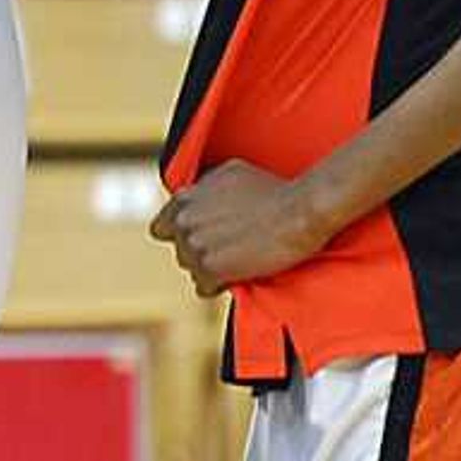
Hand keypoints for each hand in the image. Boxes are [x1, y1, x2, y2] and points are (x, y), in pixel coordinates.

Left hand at [150, 160, 339, 298]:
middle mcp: (184, 222)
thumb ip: (204, 186)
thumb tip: (197, 193)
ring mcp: (195, 247)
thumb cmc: (272, 189)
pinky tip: (238, 275)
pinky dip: (219, 285)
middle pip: (181, 250)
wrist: (299, 211)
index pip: (161, 228)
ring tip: (238, 259)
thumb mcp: (229, 173)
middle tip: (228, 249)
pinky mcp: (211, 270)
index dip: (180, 235)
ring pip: (192, 269)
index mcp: (184, 199)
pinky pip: (204, 287)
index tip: (199, 238)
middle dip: (200, 251)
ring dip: (210, 268)